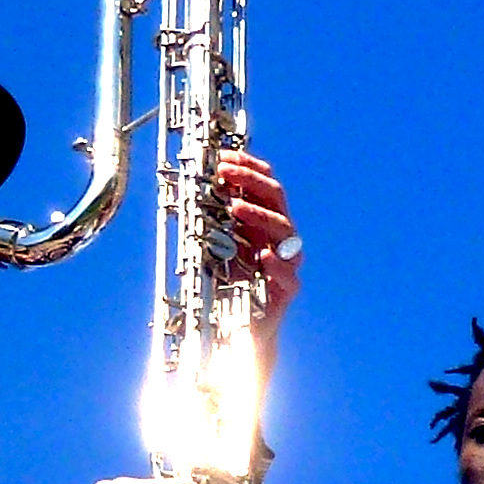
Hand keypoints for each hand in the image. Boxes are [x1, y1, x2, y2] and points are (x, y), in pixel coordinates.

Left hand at [215, 151, 302, 325]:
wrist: (239, 326)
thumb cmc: (227, 282)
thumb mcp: (215, 244)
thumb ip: (212, 219)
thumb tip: (194, 186)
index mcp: (264, 220)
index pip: (264, 183)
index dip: (246, 166)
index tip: (223, 156)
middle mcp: (278, 235)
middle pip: (275, 197)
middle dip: (249, 180)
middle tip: (224, 171)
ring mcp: (286, 260)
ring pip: (283, 230)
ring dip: (259, 215)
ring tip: (235, 208)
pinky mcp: (287, 288)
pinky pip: (288, 274)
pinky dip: (276, 264)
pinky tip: (263, 256)